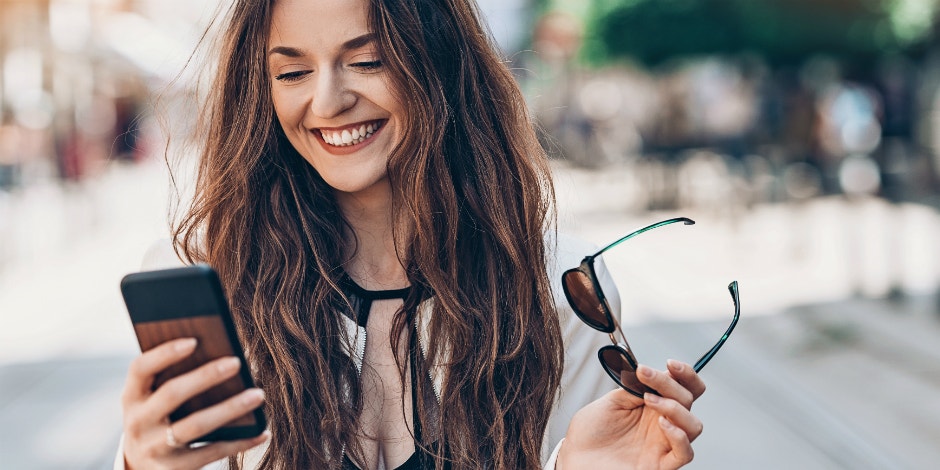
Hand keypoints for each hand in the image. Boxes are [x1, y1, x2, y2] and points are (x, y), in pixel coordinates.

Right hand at [120, 338, 269, 469]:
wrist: (141, 466)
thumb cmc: (159, 417)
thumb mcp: (154, 399)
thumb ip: (173, 377)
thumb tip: (221, 353)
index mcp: (132, 397)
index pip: (140, 369)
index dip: (164, 353)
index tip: (194, 340)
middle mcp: (138, 422)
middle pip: (171, 394)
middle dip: (205, 376)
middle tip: (236, 362)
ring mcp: (154, 448)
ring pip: (195, 426)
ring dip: (229, 409)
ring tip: (258, 394)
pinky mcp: (173, 469)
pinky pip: (212, 452)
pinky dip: (240, 442)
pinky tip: (262, 431)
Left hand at [558, 360, 705, 469]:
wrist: (577, 457)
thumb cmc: (590, 434)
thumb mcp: (610, 401)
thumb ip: (633, 387)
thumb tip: (650, 373)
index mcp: (652, 405)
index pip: (682, 387)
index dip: (684, 374)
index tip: (670, 364)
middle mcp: (661, 423)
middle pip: (688, 400)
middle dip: (670, 384)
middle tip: (645, 376)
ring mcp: (663, 443)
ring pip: (694, 425)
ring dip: (675, 408)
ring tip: (649, 400)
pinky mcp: (661, 464)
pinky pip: (685, 453)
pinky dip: (679, 436)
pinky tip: (662, 424)